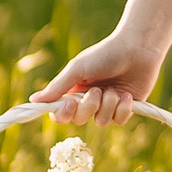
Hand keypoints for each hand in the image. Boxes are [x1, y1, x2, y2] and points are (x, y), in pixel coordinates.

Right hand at [33, 30, 163, 123]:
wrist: (138, 49)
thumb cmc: (106, 54)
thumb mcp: (78, 68)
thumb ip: (57, 87)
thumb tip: (33, 101)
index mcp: (74, 90)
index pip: (61, 113)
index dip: (64, 114)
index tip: (71, 103)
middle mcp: (89, 100)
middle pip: (80, 120)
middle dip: (89, 107)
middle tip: (97, 90)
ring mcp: (107, 105)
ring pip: (101, 122)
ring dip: (108, 105)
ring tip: (115, 89)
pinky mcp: (125, 108)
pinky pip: (119, 121)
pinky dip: (123, 109)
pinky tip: (128, 95)